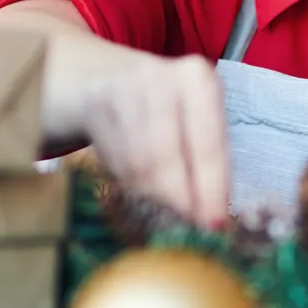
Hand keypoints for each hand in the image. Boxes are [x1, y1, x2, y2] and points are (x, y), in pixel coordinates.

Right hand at [78, 52, 231, 227]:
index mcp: (198, 78)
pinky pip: (114, 163)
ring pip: (139, 164)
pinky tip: (136, 187)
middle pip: (169, 158)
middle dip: (178, 202)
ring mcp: (122, 87)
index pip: (207, 145)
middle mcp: (160, 76)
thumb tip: (214, 217)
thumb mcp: (188, 118)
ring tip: (162, 213)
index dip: (210, 191)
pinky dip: (128, 184)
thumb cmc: (156, 103)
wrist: (94, 75)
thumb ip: (203, 157)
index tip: (214, 226)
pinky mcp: (93, 105)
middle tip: (185, 232)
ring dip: (151, 198)